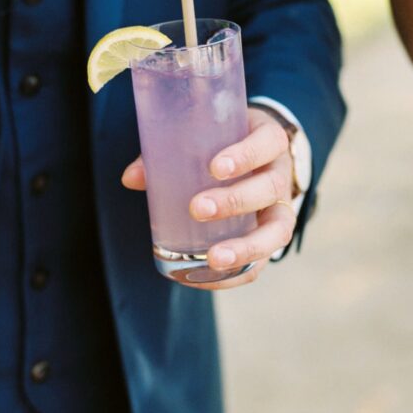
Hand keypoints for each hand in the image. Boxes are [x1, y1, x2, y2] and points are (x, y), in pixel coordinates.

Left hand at [121, 106, 295, 289]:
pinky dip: (237, 273)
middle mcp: (281, 174)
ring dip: (246, 246)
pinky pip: (263, 261)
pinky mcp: (271, 237)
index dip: (246, 155)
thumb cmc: (225, 142)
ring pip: (277, 230)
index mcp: (269, 141)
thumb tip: (131, 178)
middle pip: (270, 188)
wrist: (256, 156)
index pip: (268, 143)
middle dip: (236, 201)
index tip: (215, 167)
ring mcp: (281, 208)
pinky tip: (206, 277)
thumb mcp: (207, 134)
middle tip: (198, 208)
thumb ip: (170, 151)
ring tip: (213, 258)